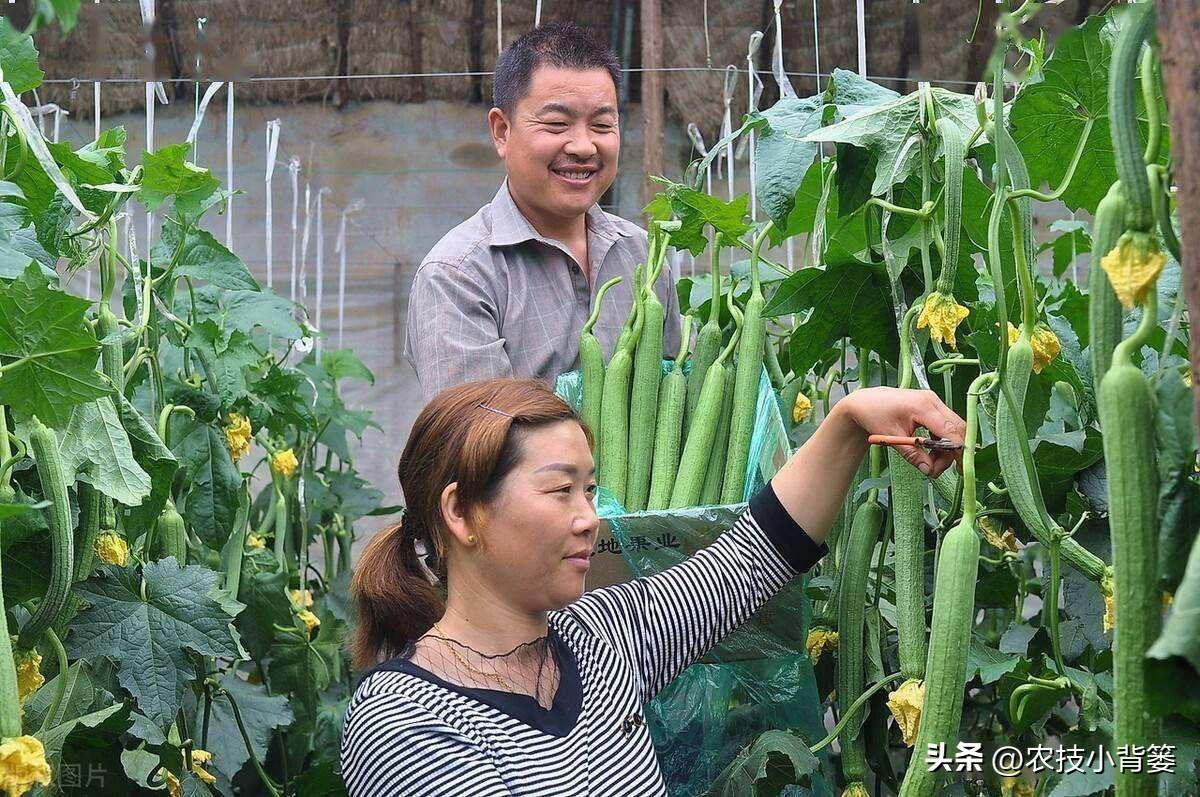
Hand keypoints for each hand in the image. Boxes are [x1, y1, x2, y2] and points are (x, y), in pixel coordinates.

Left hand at [841, 387, 965, 476]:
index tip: (961, 469)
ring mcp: (934, 402)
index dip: (959, 451)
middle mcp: (933, 401)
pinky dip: (941, 441)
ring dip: (946, 449)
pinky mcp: (932, 406)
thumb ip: (913, 455)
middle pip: (957, 429)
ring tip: (928, 461)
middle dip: (952, 453)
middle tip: (936, 469)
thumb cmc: (875, 416)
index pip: (951, 430)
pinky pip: (946, 425)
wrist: (865, 402)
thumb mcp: (892, 438)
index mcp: (923, 406)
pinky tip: (929, 450)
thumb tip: (929, 470)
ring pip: (953, 429)